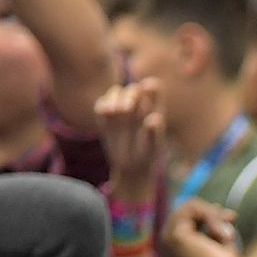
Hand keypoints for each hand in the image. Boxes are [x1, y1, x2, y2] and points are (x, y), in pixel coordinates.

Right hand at [95, 80, 164, 205]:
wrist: (132, 169)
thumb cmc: (148, 157)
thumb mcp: (154, 148)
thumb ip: (155, 133)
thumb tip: (155, 118)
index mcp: (153, 109)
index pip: (154, 90)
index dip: (151, 86)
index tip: (147, 88)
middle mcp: (137, 106)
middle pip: (133, 90)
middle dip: (129, 95)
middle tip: (127, 109)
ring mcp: (120, 109)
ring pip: (115, 92)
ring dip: (113, 98)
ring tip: (114, 112)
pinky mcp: (106, 117)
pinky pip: (101, 104)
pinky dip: (102, 105)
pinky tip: (105, 113)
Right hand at [162, 200, 241, 256]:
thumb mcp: (221, 244)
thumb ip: (216, 227)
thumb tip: (219, 208)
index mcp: (177, 245)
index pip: (190, 217)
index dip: (210, 213)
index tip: (231, 218)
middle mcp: (168, 240)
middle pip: (188, 208)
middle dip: (213, 211)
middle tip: (232, 218)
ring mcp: (168, 236)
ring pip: (190, 205)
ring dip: (213, 215)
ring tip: (225, 233)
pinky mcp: (175, 234)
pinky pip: (192, 207)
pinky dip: (211, 215)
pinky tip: (219, 233)